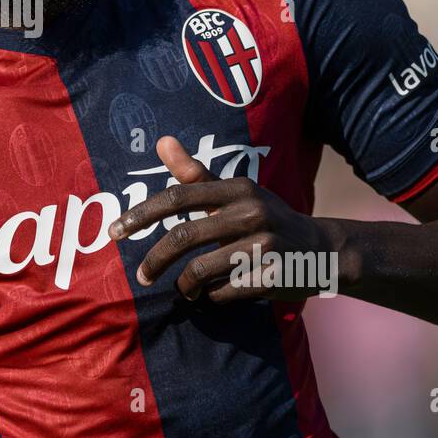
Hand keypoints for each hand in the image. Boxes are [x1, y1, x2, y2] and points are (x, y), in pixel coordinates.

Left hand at [107, 135, 340, 302]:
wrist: (322, 250)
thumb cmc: (265, 218)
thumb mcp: (236, 192)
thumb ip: (195, 173)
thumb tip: (161, 140)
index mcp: (238, 188)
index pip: (178, 196)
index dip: (142, 214)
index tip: (115, 232)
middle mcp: (253, 212)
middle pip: (185, 236)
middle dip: (156, 259)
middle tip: (141, 277)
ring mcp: (266, 244)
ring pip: (202, 270)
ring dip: (185, 285)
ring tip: (185, 289)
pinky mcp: (275, 275)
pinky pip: (225, 292)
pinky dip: (212, 297)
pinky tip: (214, 295)